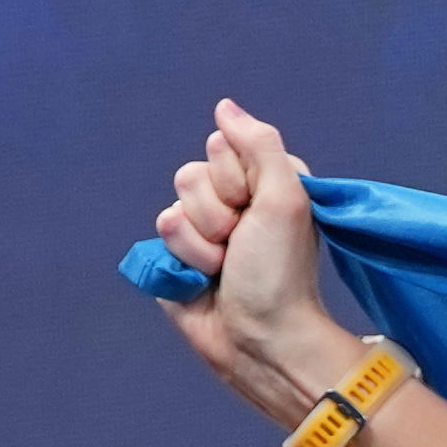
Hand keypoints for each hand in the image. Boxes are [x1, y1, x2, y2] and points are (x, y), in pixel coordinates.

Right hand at [153, 97, 362, 428]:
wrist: (260, 338)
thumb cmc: (280, 273)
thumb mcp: (284, 198)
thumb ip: (259, 144)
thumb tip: (225, 108)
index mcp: (266, 183)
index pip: (223, 147)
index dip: (236, 179)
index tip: (258, 210)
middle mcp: (236, 202)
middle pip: (192, 173)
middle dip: (216, 211)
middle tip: (242, 242)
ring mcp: (207, 230)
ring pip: (175, 203)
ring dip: (201, 240)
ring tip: (226, 267)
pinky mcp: (181, 256)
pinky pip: (161, 232)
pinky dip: (183, 257)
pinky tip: (205, 278)